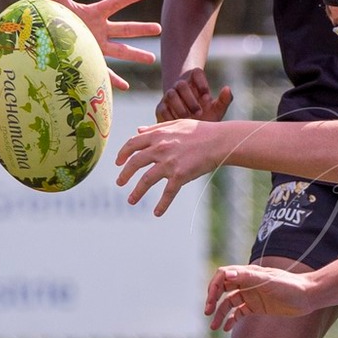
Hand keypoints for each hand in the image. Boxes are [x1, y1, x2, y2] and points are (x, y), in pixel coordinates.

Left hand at [43, 0, 159, 89]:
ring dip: (136, 55)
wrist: (34, 35)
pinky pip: (104, 72)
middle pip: (125, 29)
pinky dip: (114, 80)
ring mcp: (94, 47)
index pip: (114, 4)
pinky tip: (125, 87)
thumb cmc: (44, 14)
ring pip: (121, 51)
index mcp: (92, 14)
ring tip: (152, 60)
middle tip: (159, 28)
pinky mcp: (87, 61)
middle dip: (142, 29)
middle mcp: (97, 30)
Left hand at [115, 119, 229, 214]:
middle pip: (135, 163)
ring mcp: (169, 163)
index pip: (132, 144)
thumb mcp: (176, 124)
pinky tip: (157, 213)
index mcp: (158, 135)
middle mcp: (160, 148)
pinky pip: (168, 193)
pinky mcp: (181, 175)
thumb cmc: (200, 131)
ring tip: (130, 201)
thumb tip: (138, 130)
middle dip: (124, 174)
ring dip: (137, 192)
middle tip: (120, 183)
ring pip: (146, 180)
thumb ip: (155, 128)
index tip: (118, 162)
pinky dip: (162, 205)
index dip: (122, 154)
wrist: (219, 141)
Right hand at [157, 67, 233, 122]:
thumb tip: (227, 88)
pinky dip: (171, 116)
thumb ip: (225, 100)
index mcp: (195, 83)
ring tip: (189, 119)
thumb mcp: (218, 110)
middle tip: (199, 112)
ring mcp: (169, 96)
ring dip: (180, 107)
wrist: (191, 131)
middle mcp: (181, 87)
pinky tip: (180, 123)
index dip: (202, 83)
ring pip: (171, 94)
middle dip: (190, 99)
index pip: (197, 73)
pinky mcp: (161, 108)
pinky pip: (162, 109)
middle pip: (182, 84)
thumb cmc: (207, 116)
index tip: (208, 97)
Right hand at [205, 263, 315, 329]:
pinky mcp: (256, 307)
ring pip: (229, 304)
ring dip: (220, 314)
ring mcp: (251, 295)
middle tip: (208, 312)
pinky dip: (231, 320)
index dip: (214, 286)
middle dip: (213, 300)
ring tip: (214, 327)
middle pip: (222, 290)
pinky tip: (226, 329)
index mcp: (248, 273)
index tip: (211, 300)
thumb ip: (248, 277)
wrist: (308, 296)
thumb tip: (227, 274)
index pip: (223, 276)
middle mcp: (247, 283)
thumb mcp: (268, 280)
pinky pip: (239, 313)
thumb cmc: (290, 285)